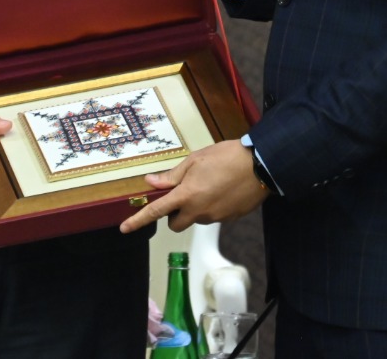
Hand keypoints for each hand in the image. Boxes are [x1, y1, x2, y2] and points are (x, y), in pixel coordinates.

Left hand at [119, 139, 266, 233]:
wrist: (261, 165)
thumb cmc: (228, 157)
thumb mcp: (195, 160)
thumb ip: (172, 176)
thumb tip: (152, 182)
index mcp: (187, 195)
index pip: (156, 212)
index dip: (138, 221)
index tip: (125, 228)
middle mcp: (199, 211)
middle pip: (176, 224)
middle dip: (174, 214)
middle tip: (183, 195)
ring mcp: (215, 217)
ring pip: (196, 219)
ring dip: (196, 208)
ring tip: (210, 184)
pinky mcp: (229, 219)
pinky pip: (213, 216)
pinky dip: (213, 207)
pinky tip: (223, 190)